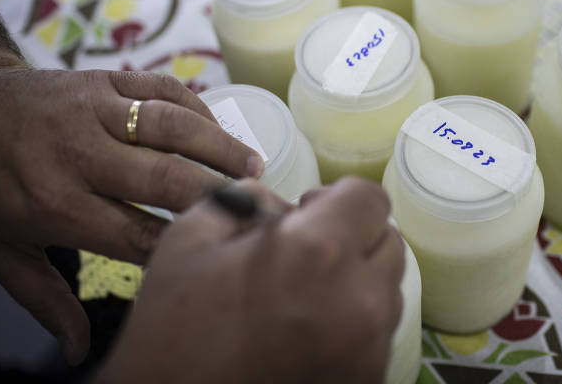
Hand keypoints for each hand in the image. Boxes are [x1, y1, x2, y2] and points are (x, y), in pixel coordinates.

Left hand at [0, 63, 264, 363]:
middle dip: (217, 196)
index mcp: (56, 205)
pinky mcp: (104, 80)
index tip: (222, 252)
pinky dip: (198, 109)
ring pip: (173, 125)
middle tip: (258, 208)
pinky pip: (163, 89)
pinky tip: (217, 130)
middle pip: (166, 178)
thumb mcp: (1, 250)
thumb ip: (45, 300)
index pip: (137, 234)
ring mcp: (94, 110)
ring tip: (254, 165)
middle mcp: (80, 155)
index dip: (185, 246)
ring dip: (221, 146)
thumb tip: (77, 351)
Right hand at [95, 177, 404, 383]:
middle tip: (306, 251)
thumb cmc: (173, 331)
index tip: (309, 211)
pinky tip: (310, 330)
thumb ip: (248, 200)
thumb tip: (284, 203)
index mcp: (318, 253)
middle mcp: (360, 300)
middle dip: (352, 235)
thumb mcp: (191, 240)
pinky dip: (355, 321)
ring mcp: (370, 347)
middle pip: (388, 241)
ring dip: (357, 279)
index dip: (339, 196)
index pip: (370, 198)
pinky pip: (379, 332)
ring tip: (306, 295)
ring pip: (388, 288)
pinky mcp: (369, 379)